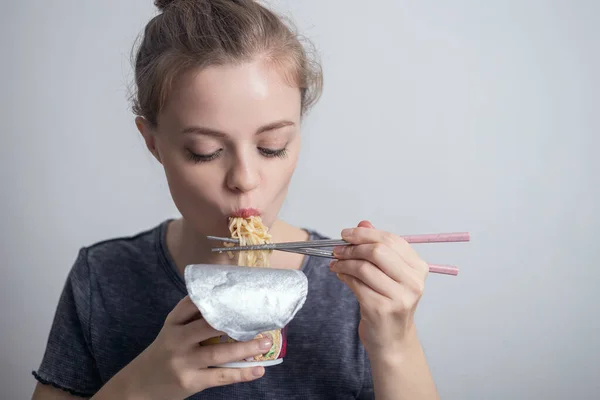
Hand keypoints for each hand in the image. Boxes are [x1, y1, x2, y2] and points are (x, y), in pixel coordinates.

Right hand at [94, 296, 271, 399]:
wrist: (139, 386)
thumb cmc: (164, 353)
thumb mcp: (172, 330)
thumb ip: (193, 317)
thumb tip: (230, 303)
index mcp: (173, 322)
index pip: (193, 304)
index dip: (216, 297)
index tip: (240, 292)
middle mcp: (176, 339)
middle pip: (209, 326)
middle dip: (236, 322)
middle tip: (260, 318)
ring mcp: (183, 362)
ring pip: (218, 353)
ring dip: (245, 348)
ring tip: (265, 342)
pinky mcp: (190, 381)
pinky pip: (220, 376)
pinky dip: (241, 373)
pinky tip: (258, 370)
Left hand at [329, 221, 427, 354]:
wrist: (392, 340)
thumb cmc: (389, 303)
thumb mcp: (388, 274)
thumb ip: (378, 247)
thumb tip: (363, 223)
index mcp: (418, 268)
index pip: (391, 240)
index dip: (366, 233)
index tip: (346, 233)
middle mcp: (413, 282)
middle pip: (378, 251)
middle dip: (353, 247)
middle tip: (337, 249)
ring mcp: (399, 297)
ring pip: (364, 267)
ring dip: (345, 262)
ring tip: (336, 263)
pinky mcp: (382, 309)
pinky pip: (356, 284)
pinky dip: (344, 276)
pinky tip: (340, 274)